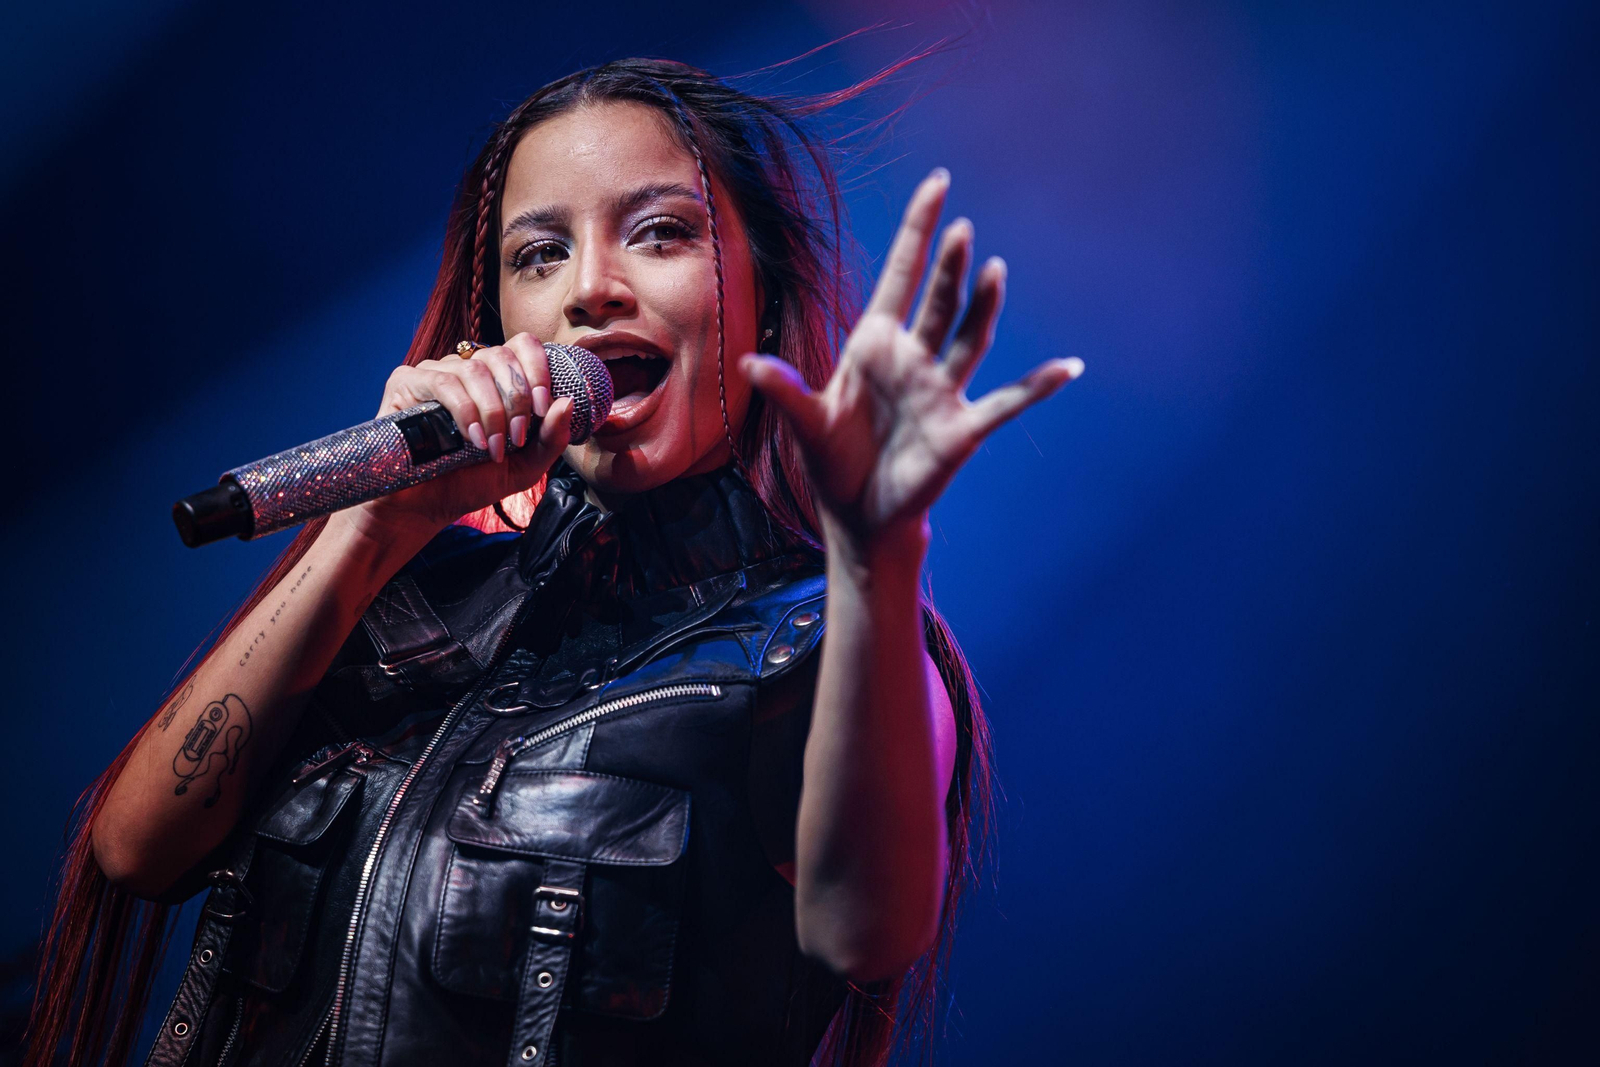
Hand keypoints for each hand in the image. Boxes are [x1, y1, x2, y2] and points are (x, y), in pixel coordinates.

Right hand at [343, 332, 573, 538]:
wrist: (428, 506)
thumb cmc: (474, 481)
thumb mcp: (524, 465)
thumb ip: (550, 438)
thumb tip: (567, 402)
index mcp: (496, 379)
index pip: (523, 345)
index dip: (538, 370)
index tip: (543, 408)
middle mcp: (466, 368)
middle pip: (502, 355)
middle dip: (517, 398)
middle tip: (516, 438)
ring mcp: (435, 372)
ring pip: (475, 369)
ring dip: (492, 411)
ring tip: (492, 448)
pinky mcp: (407, 382)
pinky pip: (443, 382)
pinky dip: (465, 411)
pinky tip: (471, 440)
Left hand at [742, 169, 1082, 556]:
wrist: (860, 515)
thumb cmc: (834, 461)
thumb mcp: (806, 424)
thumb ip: (785, 390)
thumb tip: (750, 363)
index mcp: (875, 344)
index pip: (902, 274)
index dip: (918, 230)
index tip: (939, 184)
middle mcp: (914, 357)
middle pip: (939, 301)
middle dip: (950, 267)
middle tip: (961, 230)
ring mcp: (942, 389)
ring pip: (970, 338)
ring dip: (983, 307)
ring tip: (994, 271)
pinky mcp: (963, 427)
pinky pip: (1007, 401)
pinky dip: (1037, 386)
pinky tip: (1067, 368)